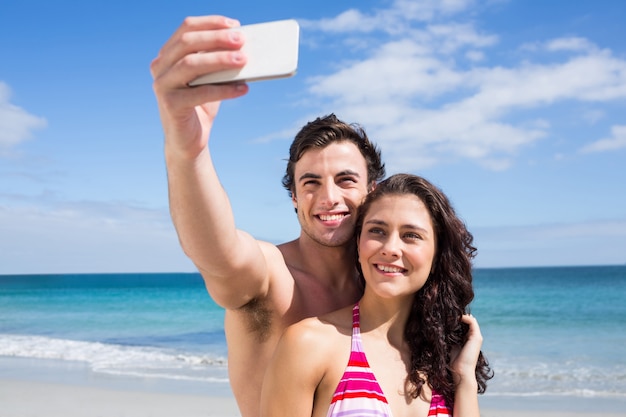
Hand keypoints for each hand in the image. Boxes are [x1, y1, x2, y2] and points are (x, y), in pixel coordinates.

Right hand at [150, 16, 249, 159]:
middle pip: (187, 43)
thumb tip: (244, 47)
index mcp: (168, 54)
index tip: (235, 25)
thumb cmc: (202, 106)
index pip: (186, 28)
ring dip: (220, 60)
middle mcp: (160, 66)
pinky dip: (224, 90)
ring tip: (243, 60)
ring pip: (190, 65)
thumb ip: (219, 62)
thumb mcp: (211, 79)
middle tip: (241, 40)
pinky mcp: (170, 105)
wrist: (188, 141)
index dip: (211, 23)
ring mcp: (162, 85)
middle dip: (216, 38)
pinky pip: (200, 93)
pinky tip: (243, 89)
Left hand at [450, 314, 482, 386]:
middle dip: (458, 316)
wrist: (461, 372)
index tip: (445, 316)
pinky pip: (472, 321)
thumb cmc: (454, 362)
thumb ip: (449, 338)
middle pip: (467, 321)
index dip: (456, 319)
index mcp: (468, 339)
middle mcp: (473, 337)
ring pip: (470, 319)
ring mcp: (476, 337)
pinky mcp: (476, 337)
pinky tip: (454, 317)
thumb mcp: (450, 346)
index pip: (464, 324)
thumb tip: (440, 329)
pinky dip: (464, 317)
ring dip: (460, 315)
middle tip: (447, 312)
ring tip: (449, 314)